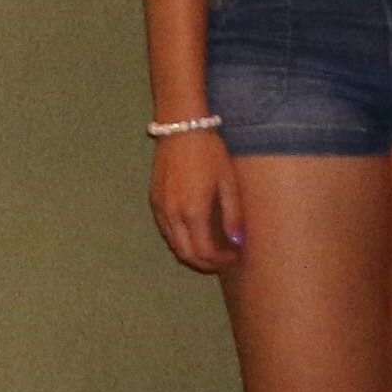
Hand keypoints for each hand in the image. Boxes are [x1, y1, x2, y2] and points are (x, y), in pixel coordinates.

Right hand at [151, 130, 246, 271]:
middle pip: (187, 254)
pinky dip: (180, 240)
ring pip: (174, 245)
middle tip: (224, 260)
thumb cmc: (209, 152)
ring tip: (211, 249)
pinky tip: (194, 232)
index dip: (222, 260)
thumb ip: (233, 216)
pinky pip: (166, 231)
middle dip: (206, 263)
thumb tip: (238, 242)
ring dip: (193, 253)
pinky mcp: (154, 201)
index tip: (235, 256)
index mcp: (193, 212)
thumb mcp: (228, 183)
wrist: (181, 128)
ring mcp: (160, 209)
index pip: (205, 252)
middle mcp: (173, 215)